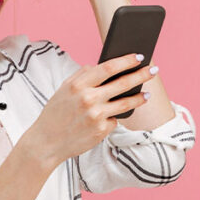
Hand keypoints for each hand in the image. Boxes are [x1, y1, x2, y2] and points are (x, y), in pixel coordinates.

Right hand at [19, 53, 155, 169]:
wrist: (46, 142)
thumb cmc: (55, 114)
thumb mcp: (63, 90)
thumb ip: (81, 76)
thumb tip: (100, 65)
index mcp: (78, 85)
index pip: (108, 68)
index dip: (126, 61)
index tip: (139, 56)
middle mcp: (88, 99)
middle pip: (123, 84)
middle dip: (141, 75)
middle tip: (153, 70)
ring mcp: (96, 116)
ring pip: (126, 103)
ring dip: (139, 98)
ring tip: (146, 94)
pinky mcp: (101, 131)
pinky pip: (114, 120)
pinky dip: (114, 117)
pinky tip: (111, 117)